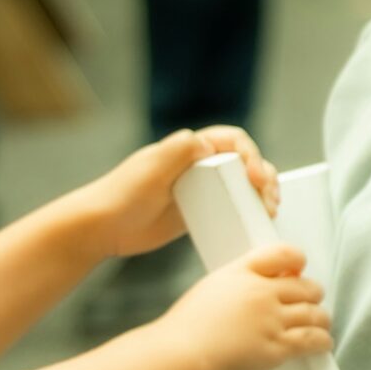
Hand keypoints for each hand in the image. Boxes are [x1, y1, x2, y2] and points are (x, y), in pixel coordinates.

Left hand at [81, 126, 278, 261]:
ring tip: (270, 212)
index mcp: (188, 148)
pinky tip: (253, 226)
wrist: (100, 228)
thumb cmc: (121, 195)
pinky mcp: (195, 213)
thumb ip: (179, 150)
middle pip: (243, 164)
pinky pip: (228, 210)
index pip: (232, 141)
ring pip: (240, 187)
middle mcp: (195, 165)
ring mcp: (197, 190)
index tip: (255, 177)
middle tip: (270, 200)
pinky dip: (244, 214)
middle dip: (264, 177)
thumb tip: (206, 142)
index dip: (251, 154)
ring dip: (260, 196)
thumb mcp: (151, 168)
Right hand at [161, 245, 330, 369]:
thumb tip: (247, 294)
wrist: (178, 354)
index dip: (297, 260)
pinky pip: (312, 340)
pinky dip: (323, 341)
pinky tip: (324, 344)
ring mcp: (271, 320)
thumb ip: (232, 286)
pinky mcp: (276, 348)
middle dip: (313, 295)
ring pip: (314, 314)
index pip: (281, 254)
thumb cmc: (183, 330)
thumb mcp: (207, 290)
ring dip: (322, 320)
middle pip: (305, 286)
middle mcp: (261, 292)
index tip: (299, 269)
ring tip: (322, 325)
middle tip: (313, 303)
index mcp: (241, 273)